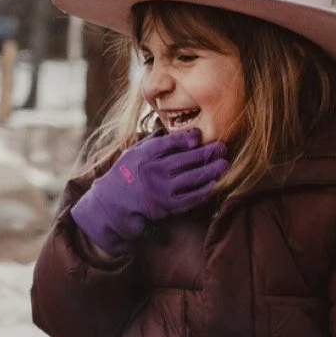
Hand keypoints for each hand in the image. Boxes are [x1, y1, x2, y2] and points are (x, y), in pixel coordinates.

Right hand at [70, 131, 228, 258]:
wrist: (112, 204)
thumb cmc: (124, 174)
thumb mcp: (132, 152)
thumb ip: (152, 141)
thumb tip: (172, 130)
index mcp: (145, 155)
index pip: (171, 142)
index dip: (188, 137)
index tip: (200, 135)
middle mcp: (154, 171)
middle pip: (187, 159)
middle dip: (207, 152)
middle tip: (222, 147)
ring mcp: (161, 190)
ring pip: (192, 178)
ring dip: (211, 170)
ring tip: (223, 164)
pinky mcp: (166, 206)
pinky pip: (190, 197)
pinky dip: (204, 190)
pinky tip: (213, 183)